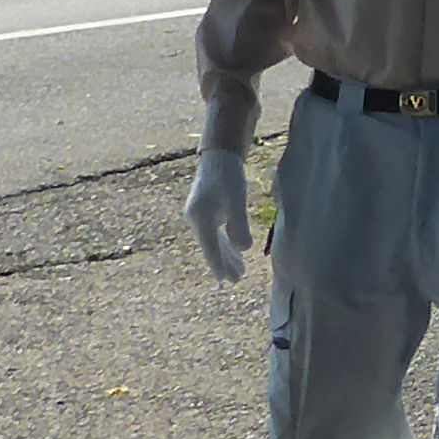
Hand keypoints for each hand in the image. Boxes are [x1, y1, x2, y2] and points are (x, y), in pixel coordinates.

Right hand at [185, 148, 251, 281]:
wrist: (218, 157)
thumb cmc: (228, 177)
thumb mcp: (237, 199)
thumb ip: (239, 224)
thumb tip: (243, 248)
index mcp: (201, 217)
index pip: (210, 247)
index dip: (218, 264)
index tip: (224, 280)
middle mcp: (196, 219)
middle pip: (211, 247)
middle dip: (223, 264)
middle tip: (236, 280)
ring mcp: (199, 217)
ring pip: (213, 242)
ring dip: (226, 256)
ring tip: (240, 271)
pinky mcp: (205, 213)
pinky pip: (214, 234)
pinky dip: (225, 244)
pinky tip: (235, 252)